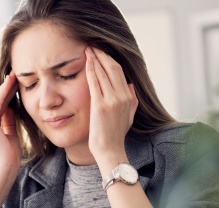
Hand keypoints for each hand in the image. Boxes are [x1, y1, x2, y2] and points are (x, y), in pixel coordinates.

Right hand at [0, 70, 20, 176]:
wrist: (4, 170)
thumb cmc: (9, 157)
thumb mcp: (11, 134)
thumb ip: (9, 121)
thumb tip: (11, 107)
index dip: (7, 94)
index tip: (16, 83)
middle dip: (7, 87)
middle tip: (15, 74)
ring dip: (6, 87)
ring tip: (14, 75)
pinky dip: (4, 93)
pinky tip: (11, 83)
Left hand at [84, 47, 137, 165]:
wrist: (110, 150)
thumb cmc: (116, 136)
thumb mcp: (129, 117)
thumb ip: (132, 100)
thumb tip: (131, 85)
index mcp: (128, 97)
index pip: (119, 72)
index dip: (110, 59)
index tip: (101, 52)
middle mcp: (122, 96)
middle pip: (113, 68)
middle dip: (102, 54)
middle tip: (93, 46)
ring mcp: (111, 100)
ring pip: (104, 72)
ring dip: (95, 58)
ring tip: (87, 49)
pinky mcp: (100, 106)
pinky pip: (95, 82)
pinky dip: (91, 70)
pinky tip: (86, 62)